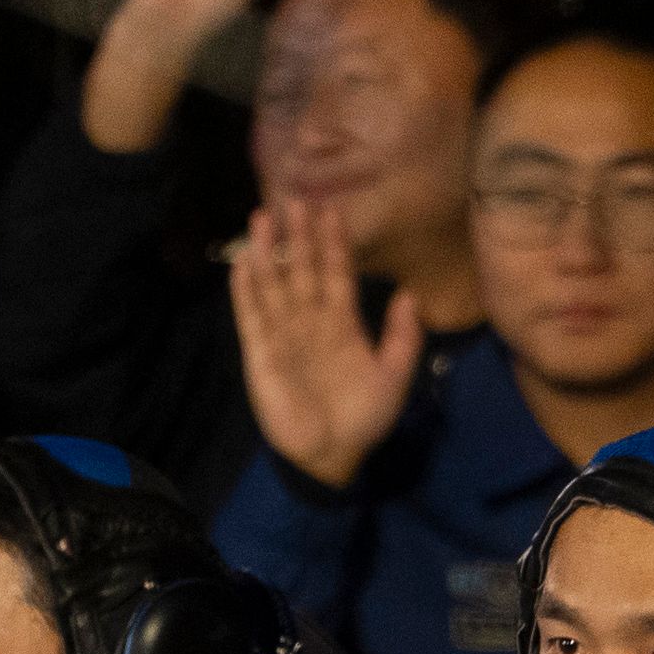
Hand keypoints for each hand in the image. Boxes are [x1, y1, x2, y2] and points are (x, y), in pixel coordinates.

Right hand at [229, 196, 421, 489]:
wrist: (333, 455)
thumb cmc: (364, 418)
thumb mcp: (394, 376)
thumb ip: (402, 337)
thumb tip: (411, 296)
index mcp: (342, 323)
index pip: (336, 272)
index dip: (334, 242)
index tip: (332, 208)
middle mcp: (310, 321)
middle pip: (302, 269)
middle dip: (298, 235)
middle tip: (293, 197)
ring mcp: (284, 335)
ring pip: (274, 284)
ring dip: (268, 252)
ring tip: (262, 217)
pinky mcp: (261, 354)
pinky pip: (252, 318)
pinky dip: (247, 292)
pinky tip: (243, 264)